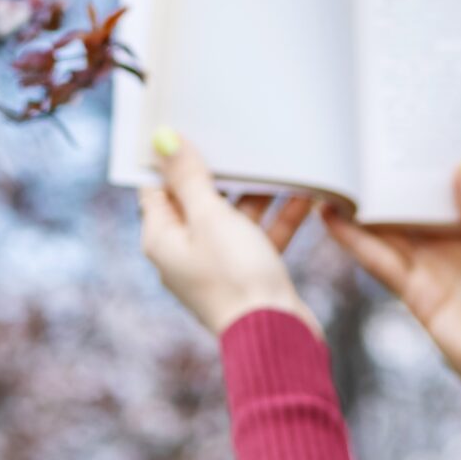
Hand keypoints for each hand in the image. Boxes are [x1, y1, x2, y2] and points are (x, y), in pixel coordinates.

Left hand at [137, 128, 322, 339]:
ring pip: (234, 216)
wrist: (277, 335)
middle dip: (220, 170)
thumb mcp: (210, 217)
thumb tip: (161, 140)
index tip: (185, 124)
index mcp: (163, 238)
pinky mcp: (247, 272)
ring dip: (255, 191)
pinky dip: (278, 216)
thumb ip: (188, 178)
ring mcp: (217, 263)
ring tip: (277, 159)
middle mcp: (185, 251)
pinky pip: (260, 235)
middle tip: (236, 133)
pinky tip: (304, 194)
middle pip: (198, 199)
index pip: (156, 187)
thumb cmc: (236, 277)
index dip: (168, 157)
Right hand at [323, 164, 460, 388]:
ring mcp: (432, 270)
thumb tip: (458, 171)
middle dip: (386, 182)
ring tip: (334, 176)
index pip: (446, 192)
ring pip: (388, 231)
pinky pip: (381, 263)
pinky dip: (356, 242)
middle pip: (410, 209)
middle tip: (356, 146)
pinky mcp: (417, 295)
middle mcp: (452, 246)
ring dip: (361, 208)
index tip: (403, 135)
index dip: (425, 168)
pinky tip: (335, 220)